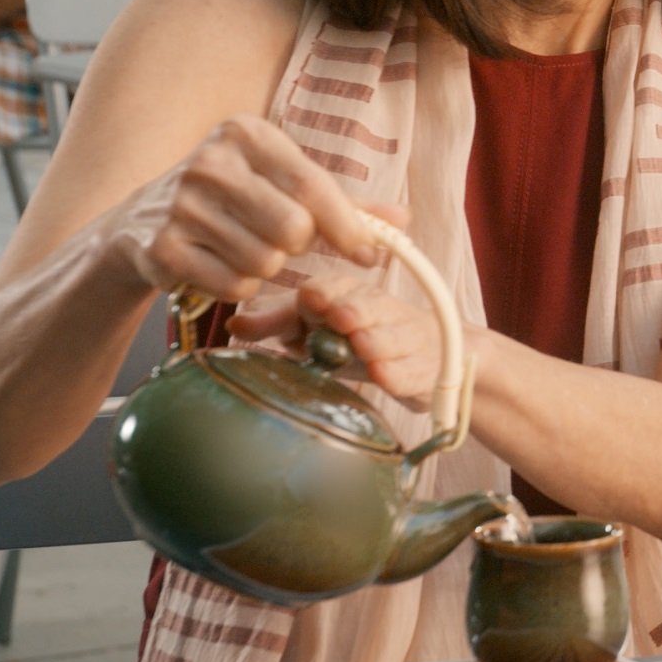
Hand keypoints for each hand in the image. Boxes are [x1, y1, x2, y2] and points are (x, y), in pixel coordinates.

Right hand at [114, 115, 391, 304]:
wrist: (139, 222)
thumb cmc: (232, 200)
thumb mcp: (281, 186)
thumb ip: (343, 204)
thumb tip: (403, 218)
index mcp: (246, 134)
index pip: (314, 187)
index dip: (348, 226)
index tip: (369, 253)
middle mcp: (211, 163)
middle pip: (293, 230)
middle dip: (296, 247)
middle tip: (279, 241)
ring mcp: (182, 205)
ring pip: (265, 262)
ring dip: (266, 269)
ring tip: (242, 249)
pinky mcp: (162, 247)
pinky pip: (234, 285)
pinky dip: (238, 286)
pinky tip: (218, 266)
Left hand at [229, 270, 445, 408]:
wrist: (422, 352)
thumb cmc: (353, 336)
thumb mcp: (312, 325)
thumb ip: (276, 322)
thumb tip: (235, 322)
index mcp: (349, 292)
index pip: (337, 286)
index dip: (325, 293)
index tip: (312, 298)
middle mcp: (381, 309)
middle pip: (371, 305)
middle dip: (357, 310)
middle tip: (342, 317)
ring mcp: (407, 337)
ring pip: (396, 335)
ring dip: (380, 340)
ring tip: (364, 346)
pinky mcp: (426, 366)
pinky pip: (413, 371)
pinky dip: (400, 374)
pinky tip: (387, 375)